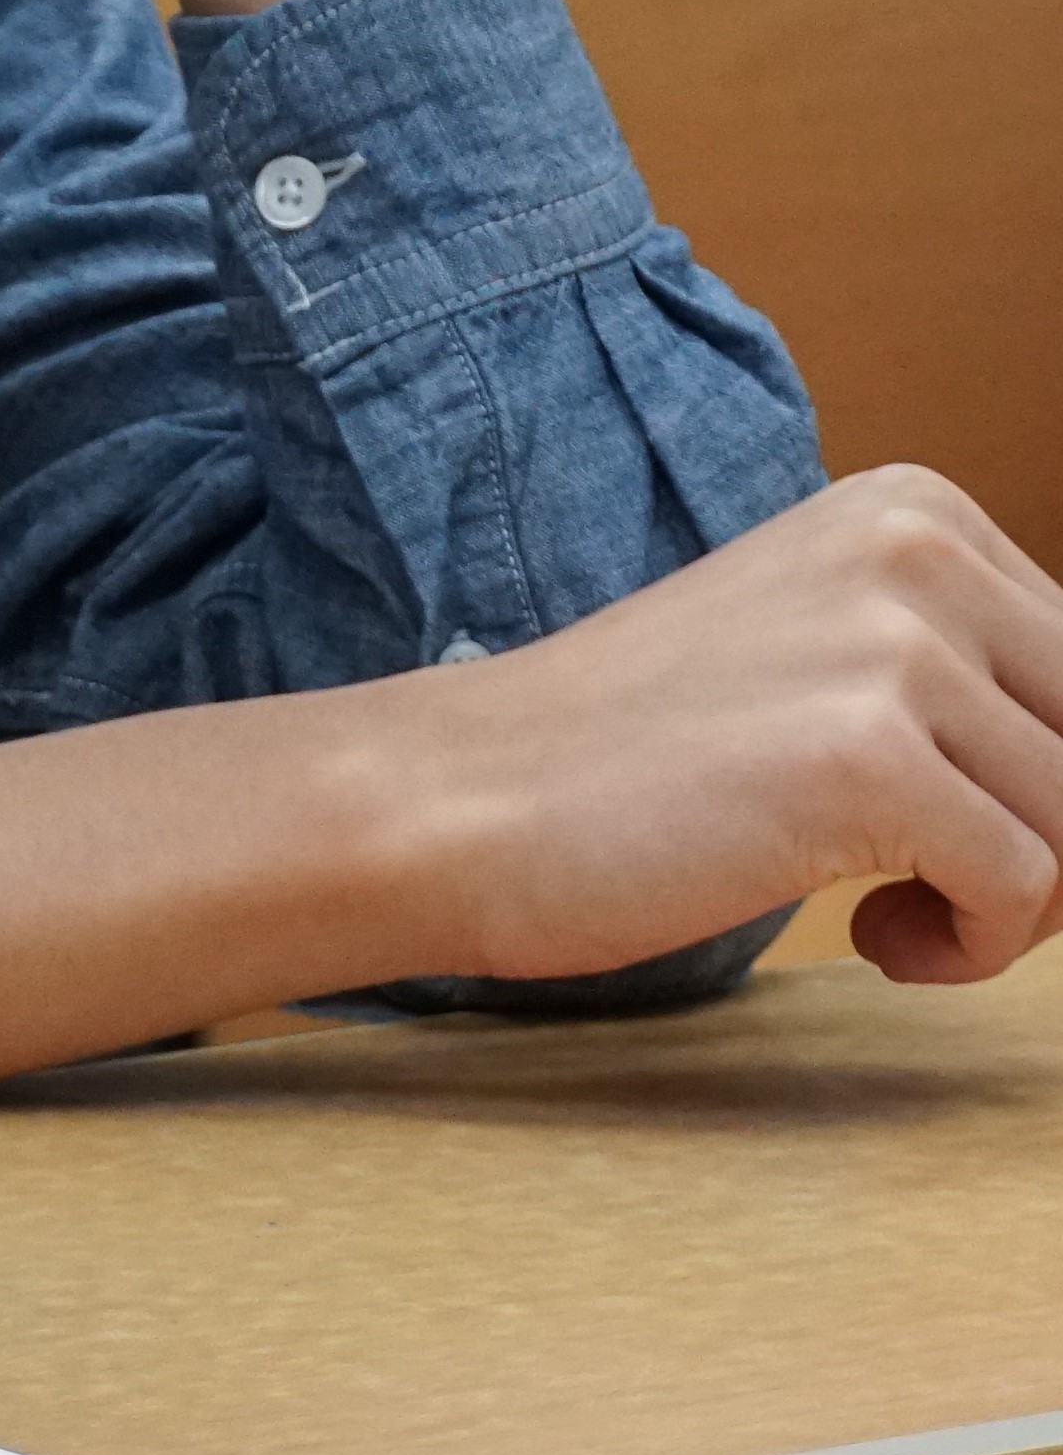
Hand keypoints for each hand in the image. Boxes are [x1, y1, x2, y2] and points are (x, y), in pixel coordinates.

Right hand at [399, 470, 1062, 988]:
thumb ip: (962, 675)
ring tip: (891, 912)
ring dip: (1013, 906)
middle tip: (942, 883)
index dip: (1045, 775)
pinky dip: (969, 946)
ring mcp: (893, 649)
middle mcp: (918, 553)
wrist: (451, 799)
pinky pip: (1028, 890)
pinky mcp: (867, 759)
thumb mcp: (816, 652)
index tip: (952, 822)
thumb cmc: (622, 756)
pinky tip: (869, 938)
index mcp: (913, 508)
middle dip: (1051, 838)